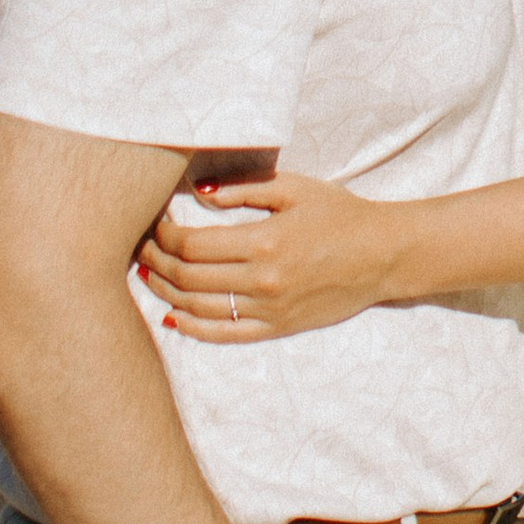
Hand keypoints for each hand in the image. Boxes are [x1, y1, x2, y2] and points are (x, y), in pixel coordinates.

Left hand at [137, 170, 406, 339]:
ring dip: (165, 293)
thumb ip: (243, 189)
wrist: (382, 255)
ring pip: (198, 309)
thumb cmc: (339, 214)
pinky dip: (192, 329)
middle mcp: (262, 281)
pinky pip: (224, 335)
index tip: (154, 221)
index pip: (192, 245)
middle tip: (141, 247)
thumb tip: (196, 194)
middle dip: (156, 261)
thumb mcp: (294, 188)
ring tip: (150, 275)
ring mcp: (268, 310)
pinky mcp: (276, 329)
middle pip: (187, 278)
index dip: (163, 235)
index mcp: (264, 241)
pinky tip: (174, 317)